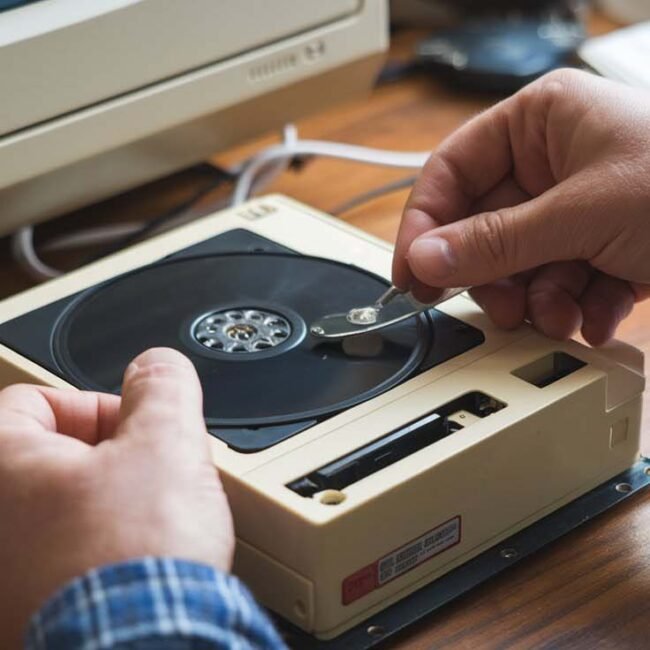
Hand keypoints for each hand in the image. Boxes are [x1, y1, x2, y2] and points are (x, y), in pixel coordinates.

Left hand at [0, 348, 233, 648]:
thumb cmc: (133, 560)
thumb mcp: (166, 442)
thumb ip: (161, 386)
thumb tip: (157, 367)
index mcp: (2, 465)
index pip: (37, 400)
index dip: (100, 405)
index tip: (138, 426)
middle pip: (54, 457)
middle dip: (114, 457)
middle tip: (152, 472)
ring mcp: (7, 570)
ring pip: (64, 510)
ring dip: (111, 504)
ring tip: (150, 521)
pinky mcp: (27, 610)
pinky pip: (65, 560)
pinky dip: (99, 552)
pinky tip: (134, 564)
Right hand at [393, 69, 649, 344]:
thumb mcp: (583, 212)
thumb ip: (495, 240)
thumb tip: (424, 259)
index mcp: (540, 121)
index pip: (451, 170)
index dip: (425, 223)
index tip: (412, 272)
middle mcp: (552, 162)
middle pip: (482, 225)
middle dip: (492, 274)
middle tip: (495, 306)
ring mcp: (575, 208)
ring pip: (517, 263)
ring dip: (535, 298)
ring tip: (560, 313)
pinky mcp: (599, 248)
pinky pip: (556, 281)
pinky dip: (572, 307)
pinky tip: (597, 313)